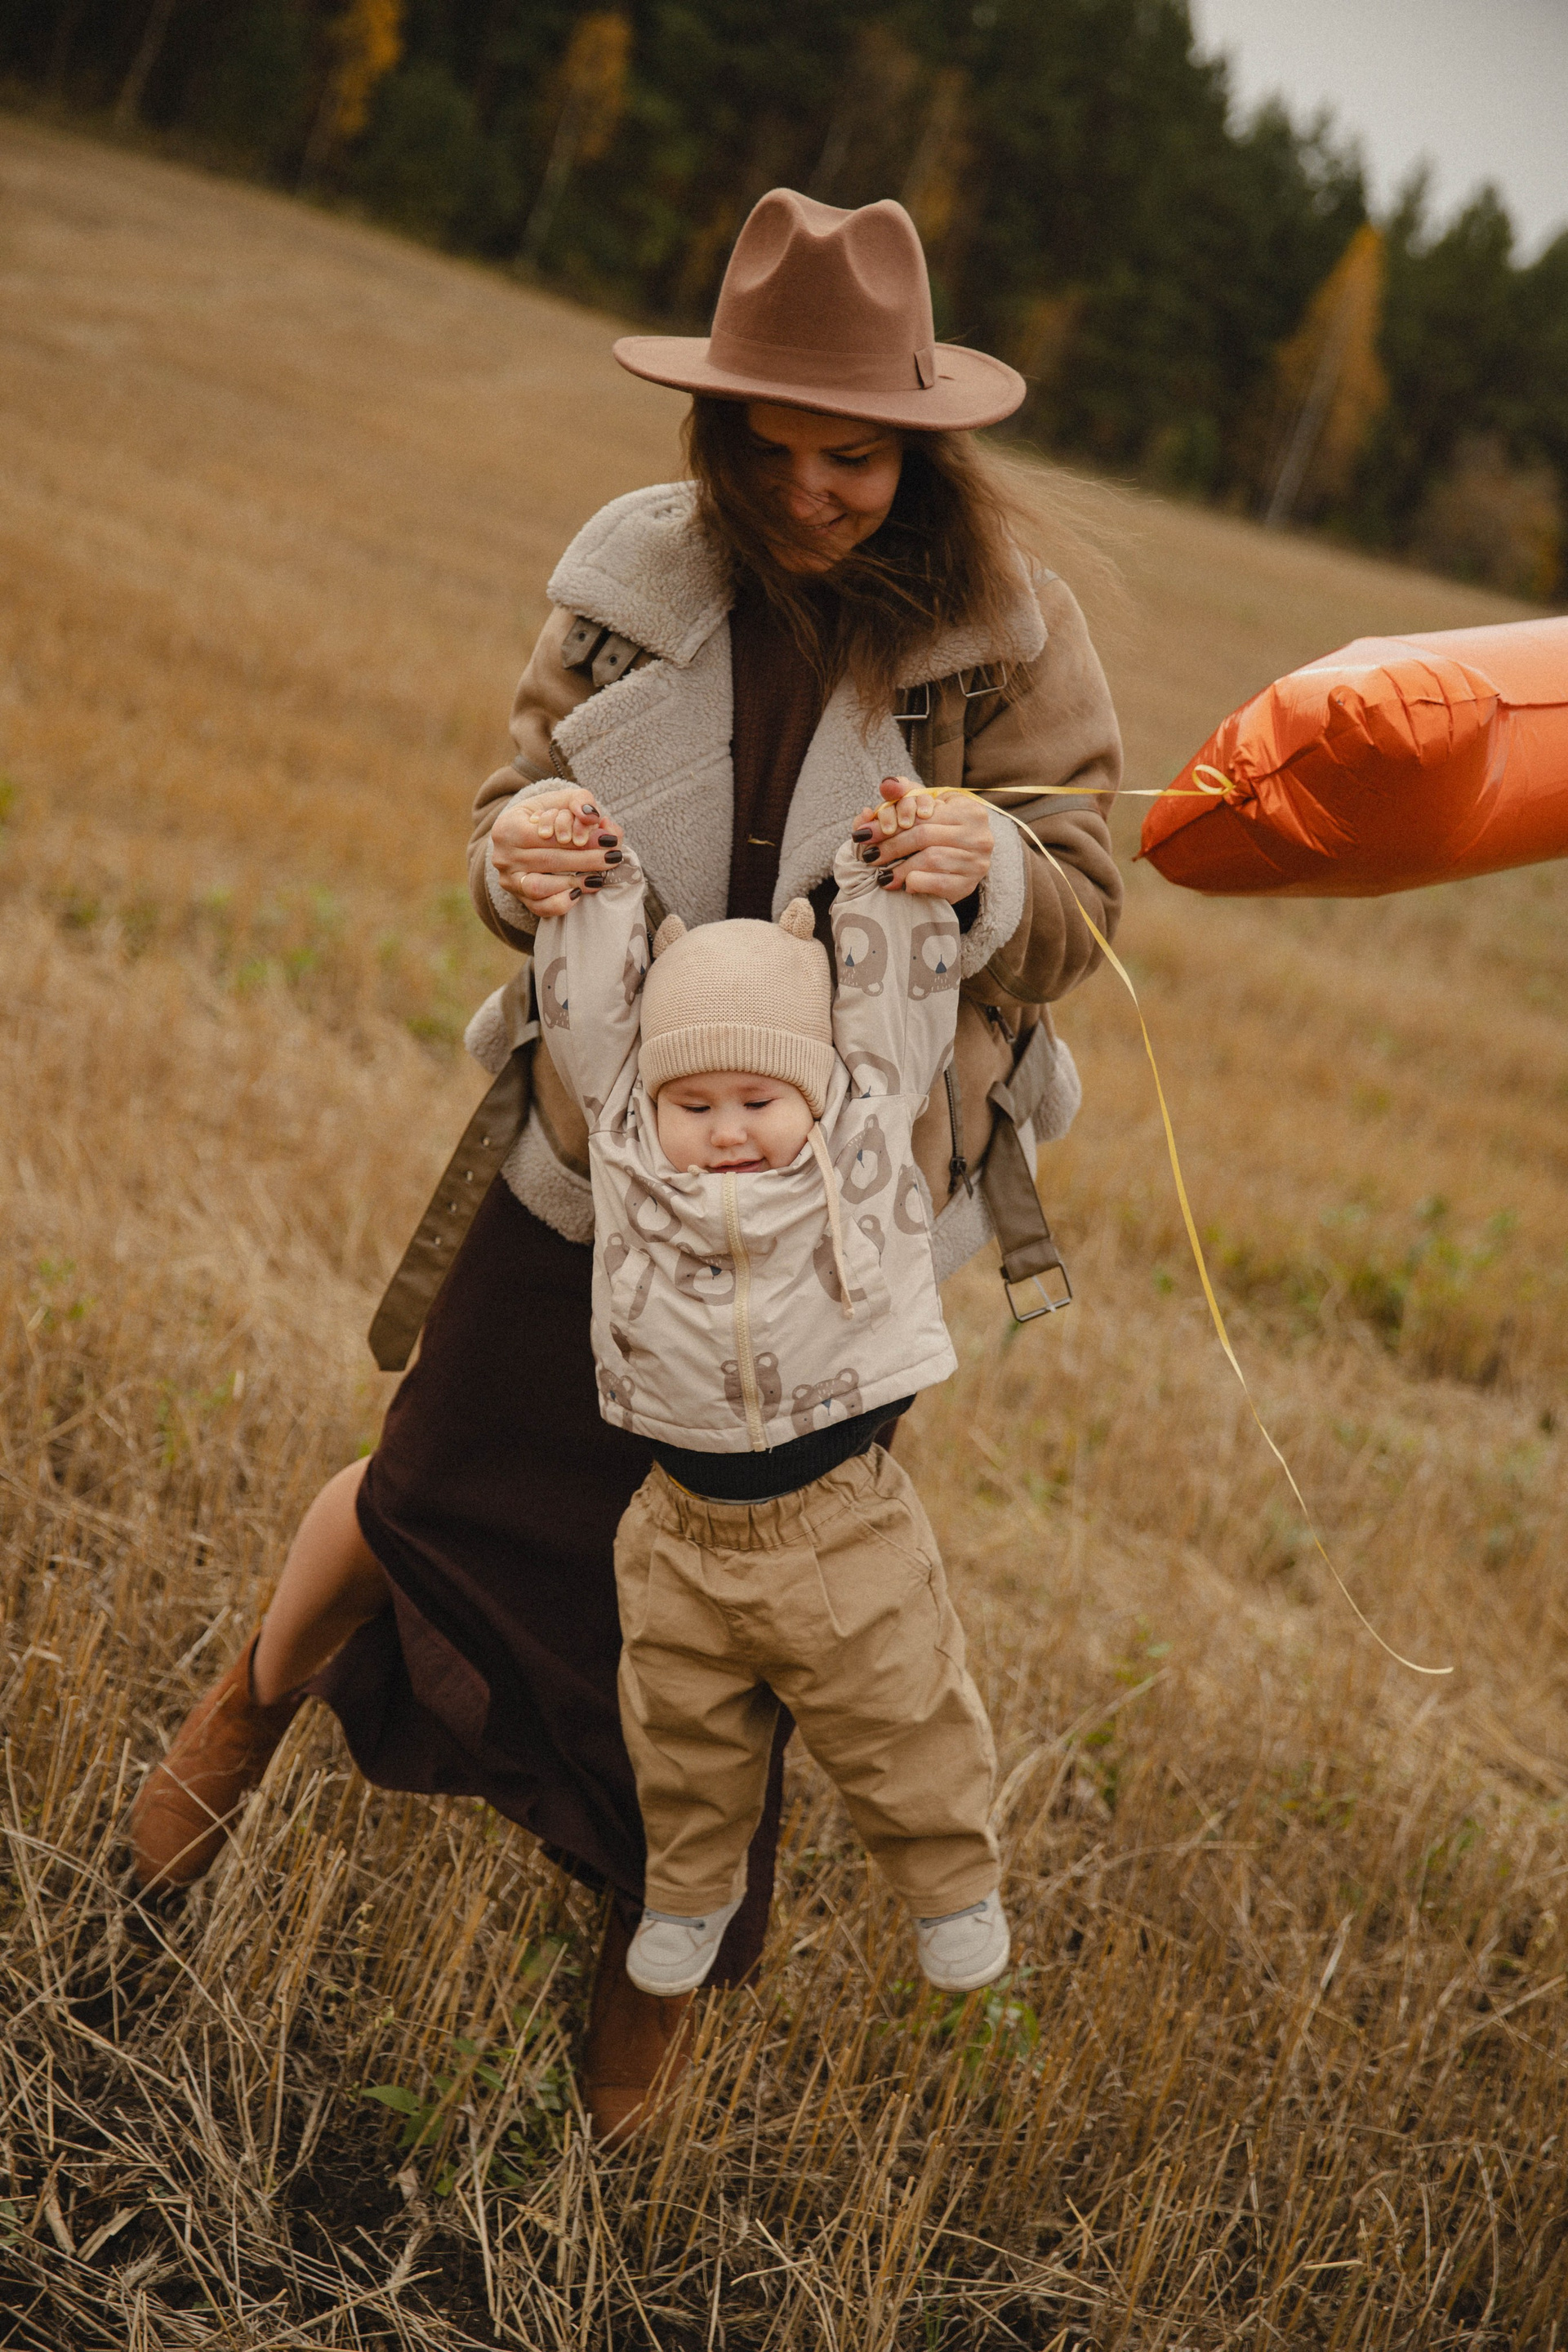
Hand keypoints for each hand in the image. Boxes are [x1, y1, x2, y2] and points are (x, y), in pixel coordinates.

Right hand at [488, 785, 622, 917]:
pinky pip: (538, 907)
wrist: (526, 836)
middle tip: (612, 858)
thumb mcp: (561, 799)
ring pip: (540, 886)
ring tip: (598, 878)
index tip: (608, 840)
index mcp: (508, 827)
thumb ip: (580, 801)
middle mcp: (503, 855)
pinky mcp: (518, 898)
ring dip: (573, 883)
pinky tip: (578, 894)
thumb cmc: (547, 815)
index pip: (546, 835)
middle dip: (585, 860)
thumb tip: (593, 816)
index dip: (578, 837)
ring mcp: (509, 880)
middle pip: (548, 860)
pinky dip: (559, 903)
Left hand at [848, 776, 993, 900]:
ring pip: (930, 860)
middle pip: (923, 836)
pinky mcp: (969, 884)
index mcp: (968, 809)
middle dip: (891, 847)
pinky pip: (938, 883)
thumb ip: (905, 793)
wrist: (962, 866)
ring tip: (883, 875)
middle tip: (870, 856)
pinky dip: (917, 883)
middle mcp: (978, 834)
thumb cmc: (939, 832)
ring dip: (901, 869)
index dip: (890, 823)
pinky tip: (905, 886)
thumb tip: (886, 784)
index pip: (922, 815)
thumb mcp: (926, 809)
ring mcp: (977, 861)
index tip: (865, 834)